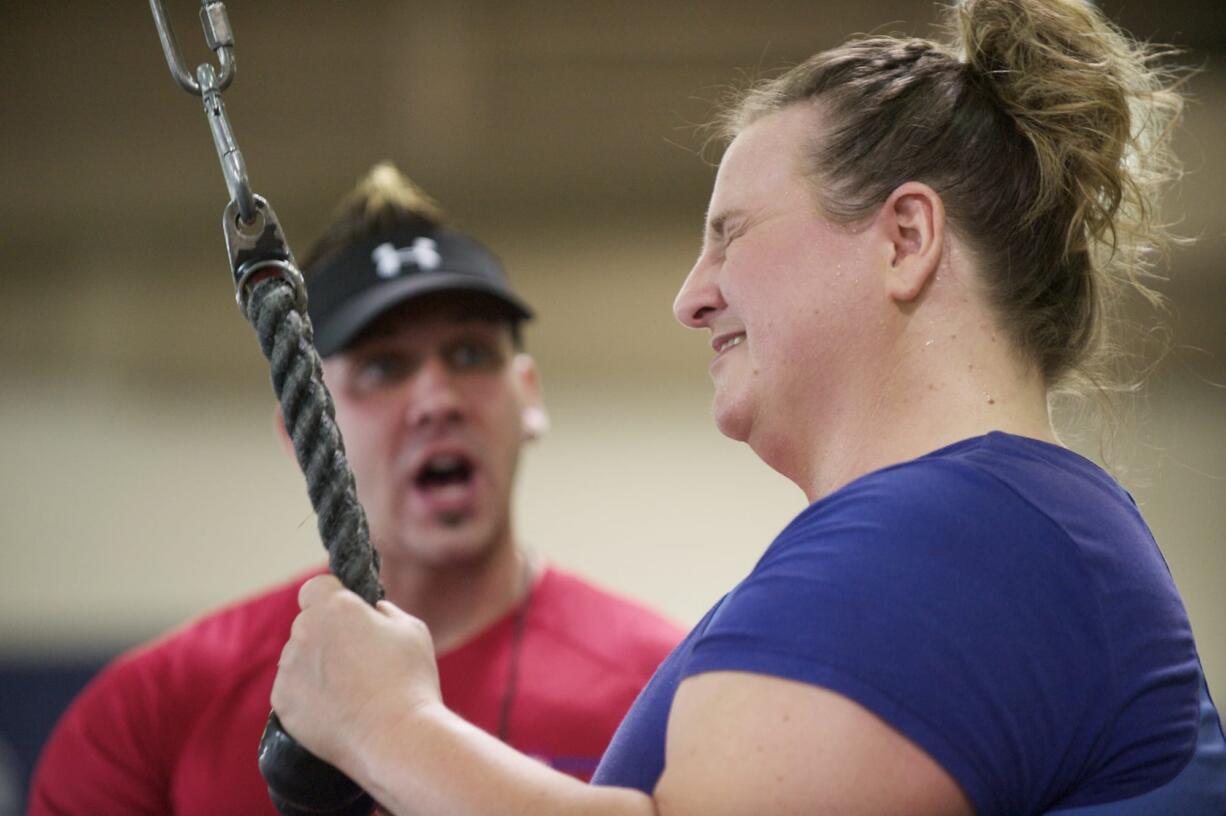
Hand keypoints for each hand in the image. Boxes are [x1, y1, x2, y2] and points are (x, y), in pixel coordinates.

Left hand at [271, 575, 441, 768]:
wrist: (394, 737)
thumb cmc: (409, 680)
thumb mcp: (411, 628)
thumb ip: (384, 612)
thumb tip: (372, 612)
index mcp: (335, 607)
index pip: (315, 587)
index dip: (331, 597)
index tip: (347, 615)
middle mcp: (304, 632)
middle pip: (307, 624)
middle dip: (327, 635)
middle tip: (357, 659)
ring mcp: (289, 668)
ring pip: (298, 658)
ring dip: (315, 666)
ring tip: (349, 690)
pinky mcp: (282, 702)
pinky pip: (291, 689)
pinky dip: (307, 696)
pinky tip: (336, 708)